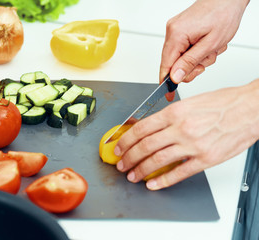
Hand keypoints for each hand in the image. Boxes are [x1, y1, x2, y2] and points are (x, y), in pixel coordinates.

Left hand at [115, 79, 258, 189]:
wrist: (249, 109)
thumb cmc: (222, 103)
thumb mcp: (189, 103)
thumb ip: (168, 117)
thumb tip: (148, 127)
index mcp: (175, 113)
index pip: (141, 128)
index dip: (125, 140)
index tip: (119, 147)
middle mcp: (181, 128)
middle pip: (145, 146)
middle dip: (129, 157)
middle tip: (121, 164)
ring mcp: (193, 145)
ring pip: (158, 160)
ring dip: (141, 170)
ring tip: (132, 175)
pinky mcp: (206, 158)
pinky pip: (180, 172)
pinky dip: (164, 181)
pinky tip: (153, 184)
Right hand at [160, 0, 248, 100]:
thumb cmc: (223, 14)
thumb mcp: (210, 44)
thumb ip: (190, 63)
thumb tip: (175, 77)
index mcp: (177, 35)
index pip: (166, 65)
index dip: (167, 82)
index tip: (168, 94)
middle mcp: (172, 31)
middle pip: (173, 63)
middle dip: (191, 67)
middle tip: (205, 61)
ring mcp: (175, 30)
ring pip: (181, 57)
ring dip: (198, 58)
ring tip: (211, 48)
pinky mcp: (180, 29)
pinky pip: (184, 48)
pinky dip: (197, 50)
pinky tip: (207, 44)